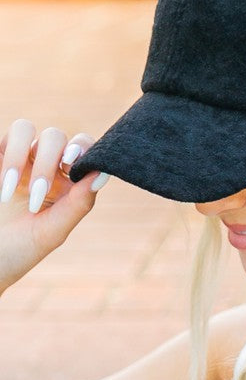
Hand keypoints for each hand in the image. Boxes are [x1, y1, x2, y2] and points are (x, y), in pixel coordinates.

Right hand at [0, 119, 108, 294]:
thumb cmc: (19, 251)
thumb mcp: (52, 232)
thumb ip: (78, 204)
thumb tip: (101, 173)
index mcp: (66, 183)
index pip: (83, 150)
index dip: (82, 147)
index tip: (71, 164)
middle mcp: (42, 167)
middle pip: (55, 138)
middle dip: (46, 162)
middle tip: (35, 195)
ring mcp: (15, 161)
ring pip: (24, 128)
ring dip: (19, 155)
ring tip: (10, 190)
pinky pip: (1, 138)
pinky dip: (6, 154)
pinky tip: (2, 183)